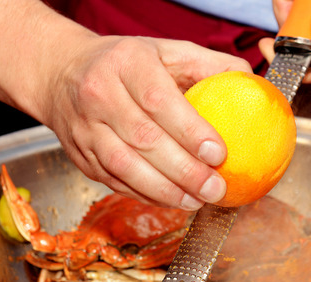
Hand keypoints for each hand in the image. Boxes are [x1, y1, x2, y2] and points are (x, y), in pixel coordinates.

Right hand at [34, 35, 251, 209]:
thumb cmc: (124, 63)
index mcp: (125, 63)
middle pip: (144, 139)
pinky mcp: (80, 155)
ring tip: (196, 201)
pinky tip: (172, 201)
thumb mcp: (165, 50)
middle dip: (184, 171)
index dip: (190, 130)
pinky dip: (145, 195)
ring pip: (125, 166)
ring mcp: (85, 128)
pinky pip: (114, 181)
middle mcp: (99, 95)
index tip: (219, 153)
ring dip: (165, 190)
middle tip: (216, 188)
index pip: (158, 100)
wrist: (61, 73)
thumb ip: (208, 65)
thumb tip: (249, 83)